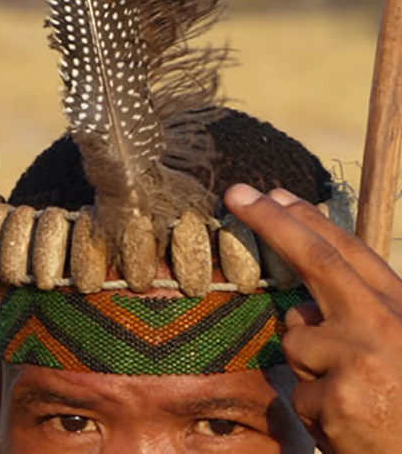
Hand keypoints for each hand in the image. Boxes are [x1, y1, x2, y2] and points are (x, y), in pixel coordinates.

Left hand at [226, 184, 401, 453]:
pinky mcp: (336, 399)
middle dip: (272, 222)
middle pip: (315, 260)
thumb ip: (358, 318)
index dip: (308, 220)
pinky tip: (350, 427)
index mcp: (401, 309)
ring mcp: (359, 360)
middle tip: (235, 193)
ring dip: (311, 368)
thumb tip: (300, 305)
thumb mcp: (398, 344)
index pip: (348, 252)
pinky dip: (316, 410)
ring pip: (295, 342)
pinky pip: (298, 393)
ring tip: (356, 400)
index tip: (275, 194)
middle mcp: (384, 325)